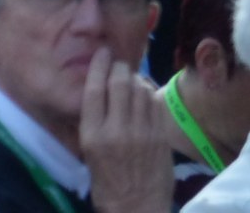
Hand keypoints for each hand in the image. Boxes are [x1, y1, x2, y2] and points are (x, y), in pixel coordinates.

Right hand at [78, 49, 171, 212]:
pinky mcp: (160, 138)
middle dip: (119, 67)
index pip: (94, 89)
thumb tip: (101, 92)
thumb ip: (95, 122)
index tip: (102, 53)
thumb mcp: (89, 152)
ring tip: (132, 76)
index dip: (98, 66)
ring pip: (140, 90)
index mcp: (93, 134)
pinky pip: (154, 104)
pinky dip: (149, 93)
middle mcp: (116, 130)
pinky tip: (145, 92)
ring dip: (135, 78)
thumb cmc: (107, 183)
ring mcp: (142, 133)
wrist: (137, 209)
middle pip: (118, 84)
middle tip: (119, 62)